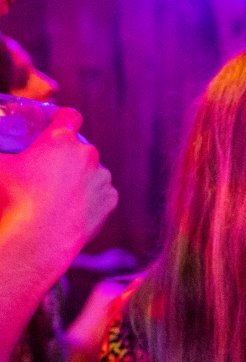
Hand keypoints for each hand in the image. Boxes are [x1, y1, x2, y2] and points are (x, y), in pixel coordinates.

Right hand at [0, 108, 117, 259]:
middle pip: (79, 147)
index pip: (69, 116)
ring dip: (81, 176)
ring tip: (59, 194)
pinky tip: (73, 207)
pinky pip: (102, 192)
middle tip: (48, 172)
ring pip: (92, 170)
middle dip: (66, 156)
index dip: (62, 119)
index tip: (56, 125)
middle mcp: (87, 154)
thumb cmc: (14, 197)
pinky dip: (91, 197)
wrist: (39, 237)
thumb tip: (2, 153)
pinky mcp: (110, 200)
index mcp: (60, 139)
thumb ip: (2, 151)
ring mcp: (102, 178)